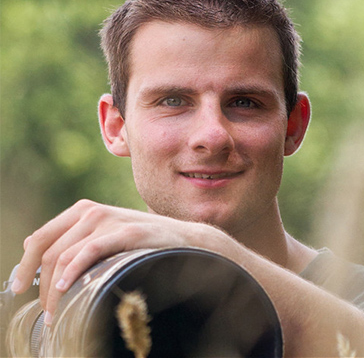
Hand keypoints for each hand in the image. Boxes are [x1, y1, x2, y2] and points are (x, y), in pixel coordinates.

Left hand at [11, 199, 238, 324]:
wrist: (183, 239)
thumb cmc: (141, 243)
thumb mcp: (105, 235)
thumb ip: (75, 239)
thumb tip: (37, 249)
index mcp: (84, 210)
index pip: (41, 237)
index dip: (25, 265)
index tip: (19, 288)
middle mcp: (93, 211)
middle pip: (51, 251)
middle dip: (40, 285)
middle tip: (47, 313)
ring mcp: (111, 219)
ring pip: (66, 255)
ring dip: (54, 288)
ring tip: (57, 313)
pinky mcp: (129, 232)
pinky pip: (91, 250)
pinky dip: (74, 270)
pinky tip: (67, 288)